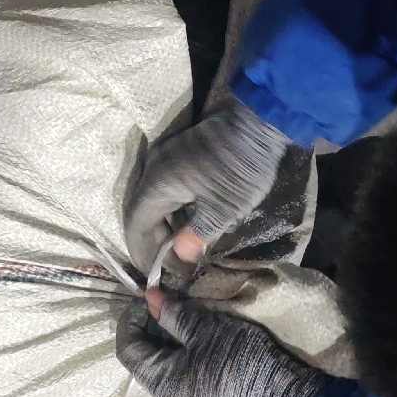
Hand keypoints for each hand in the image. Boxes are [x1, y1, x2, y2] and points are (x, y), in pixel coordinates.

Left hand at [117, 288, 328, 396]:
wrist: (283, 390)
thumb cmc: (239, 358)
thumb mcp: (204, 329)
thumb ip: (172, 313)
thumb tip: (148, 297)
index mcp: (161, 384)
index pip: (128, 349)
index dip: (131, 318)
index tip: (147, 295)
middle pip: (142, 356)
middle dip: (148, 324)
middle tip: (162, 297)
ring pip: (160, 361)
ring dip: (164, 334)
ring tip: (176, 308)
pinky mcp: (198, 395)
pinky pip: (176, 367)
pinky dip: (177, 346)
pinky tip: (188, 327)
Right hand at [125, 98, 291, 274]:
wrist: (259, 121)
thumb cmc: (241, 167)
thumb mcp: (224, 207)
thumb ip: (198, 234)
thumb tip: (182, 256)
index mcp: (159, 184)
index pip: (137, 224)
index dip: (143, 252)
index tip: (154, 275)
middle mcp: (154, 170)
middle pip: (143, 213)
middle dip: (154, 243)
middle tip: (173, 266)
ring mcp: (166, 159)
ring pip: (154, 201)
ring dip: (164, 227)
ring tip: (180, 250)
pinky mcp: (180, 155)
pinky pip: (165, 190)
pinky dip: (172, 211)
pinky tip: (187, 224)